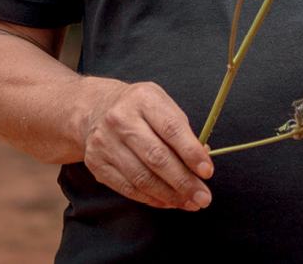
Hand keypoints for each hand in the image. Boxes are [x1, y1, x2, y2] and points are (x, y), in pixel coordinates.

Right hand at [79, 80, 213, 210]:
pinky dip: (151, 199)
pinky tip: (168, 202)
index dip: (191, 153)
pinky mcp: (96, 164)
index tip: (207, 171)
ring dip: (170, 195)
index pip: (171, 129)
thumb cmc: (139, 109)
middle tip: (203, 197)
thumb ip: (182, 131)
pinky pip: (127, 188)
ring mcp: (105, 143)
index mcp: (143, 99)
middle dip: (183, 182)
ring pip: (142, 178)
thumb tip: (201, 162)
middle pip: (156, 158)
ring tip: (189, 203)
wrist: (95, 109)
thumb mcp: (162, 105)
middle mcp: (120, 120)